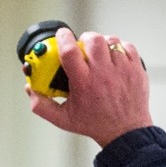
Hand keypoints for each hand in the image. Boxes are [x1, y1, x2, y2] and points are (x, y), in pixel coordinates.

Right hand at [26, 28, 151, 147]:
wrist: (125, 131)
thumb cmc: (94, 124)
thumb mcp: (62, 119)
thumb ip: (41, 105)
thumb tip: (29, 89)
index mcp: (83, 83)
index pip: (70, 51)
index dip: (62, 38)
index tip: (60, 35)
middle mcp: (103, 73)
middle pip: (92, 39)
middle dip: (84, 38)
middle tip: (81, 47)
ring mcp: (122, 69)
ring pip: (110, 40)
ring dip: (101, 43)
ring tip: (98, 55)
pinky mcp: (135, 68)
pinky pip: (126, 46)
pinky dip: (118, 48)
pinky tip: (112, 58)